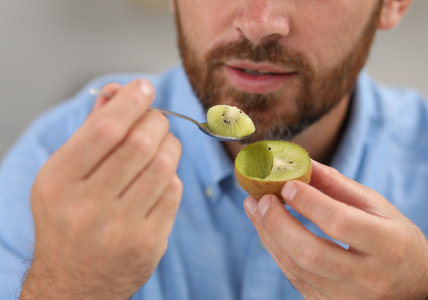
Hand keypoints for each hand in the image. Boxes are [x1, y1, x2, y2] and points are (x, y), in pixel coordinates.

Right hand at [21, 79, 182, 299]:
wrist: (74, 282)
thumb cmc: (68, 220)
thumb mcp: (63, 175)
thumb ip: (91, 130)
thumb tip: (119, 90)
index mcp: (59, 182)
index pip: (105, 130)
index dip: (131, 102)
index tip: (144, 87)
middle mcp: (87, 207)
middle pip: (141, 144)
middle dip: (156, 120)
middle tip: (155, 118)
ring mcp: (121, 229)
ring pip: (164, 166)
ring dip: (169, 145)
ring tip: (160, 145)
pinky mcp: (149, 243)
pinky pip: (174, 192)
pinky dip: (171, 176)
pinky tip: (158, 179)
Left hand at [244, 160, 427, 299]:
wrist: (413, 288)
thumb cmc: (395, 240)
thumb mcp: (378, 207)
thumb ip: (338, 185)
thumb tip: (301, 162)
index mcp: (387, 245)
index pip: (341, 223)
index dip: (310, 203)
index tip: (286, 184)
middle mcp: (368, 277)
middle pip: (311, 253)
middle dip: (278, 223)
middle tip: (261, 199)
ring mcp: (347, 297)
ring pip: (297, 268)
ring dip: (269, 235)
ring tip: (254, 208)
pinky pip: (295, 278)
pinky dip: (276, 251)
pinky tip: (266, 229)